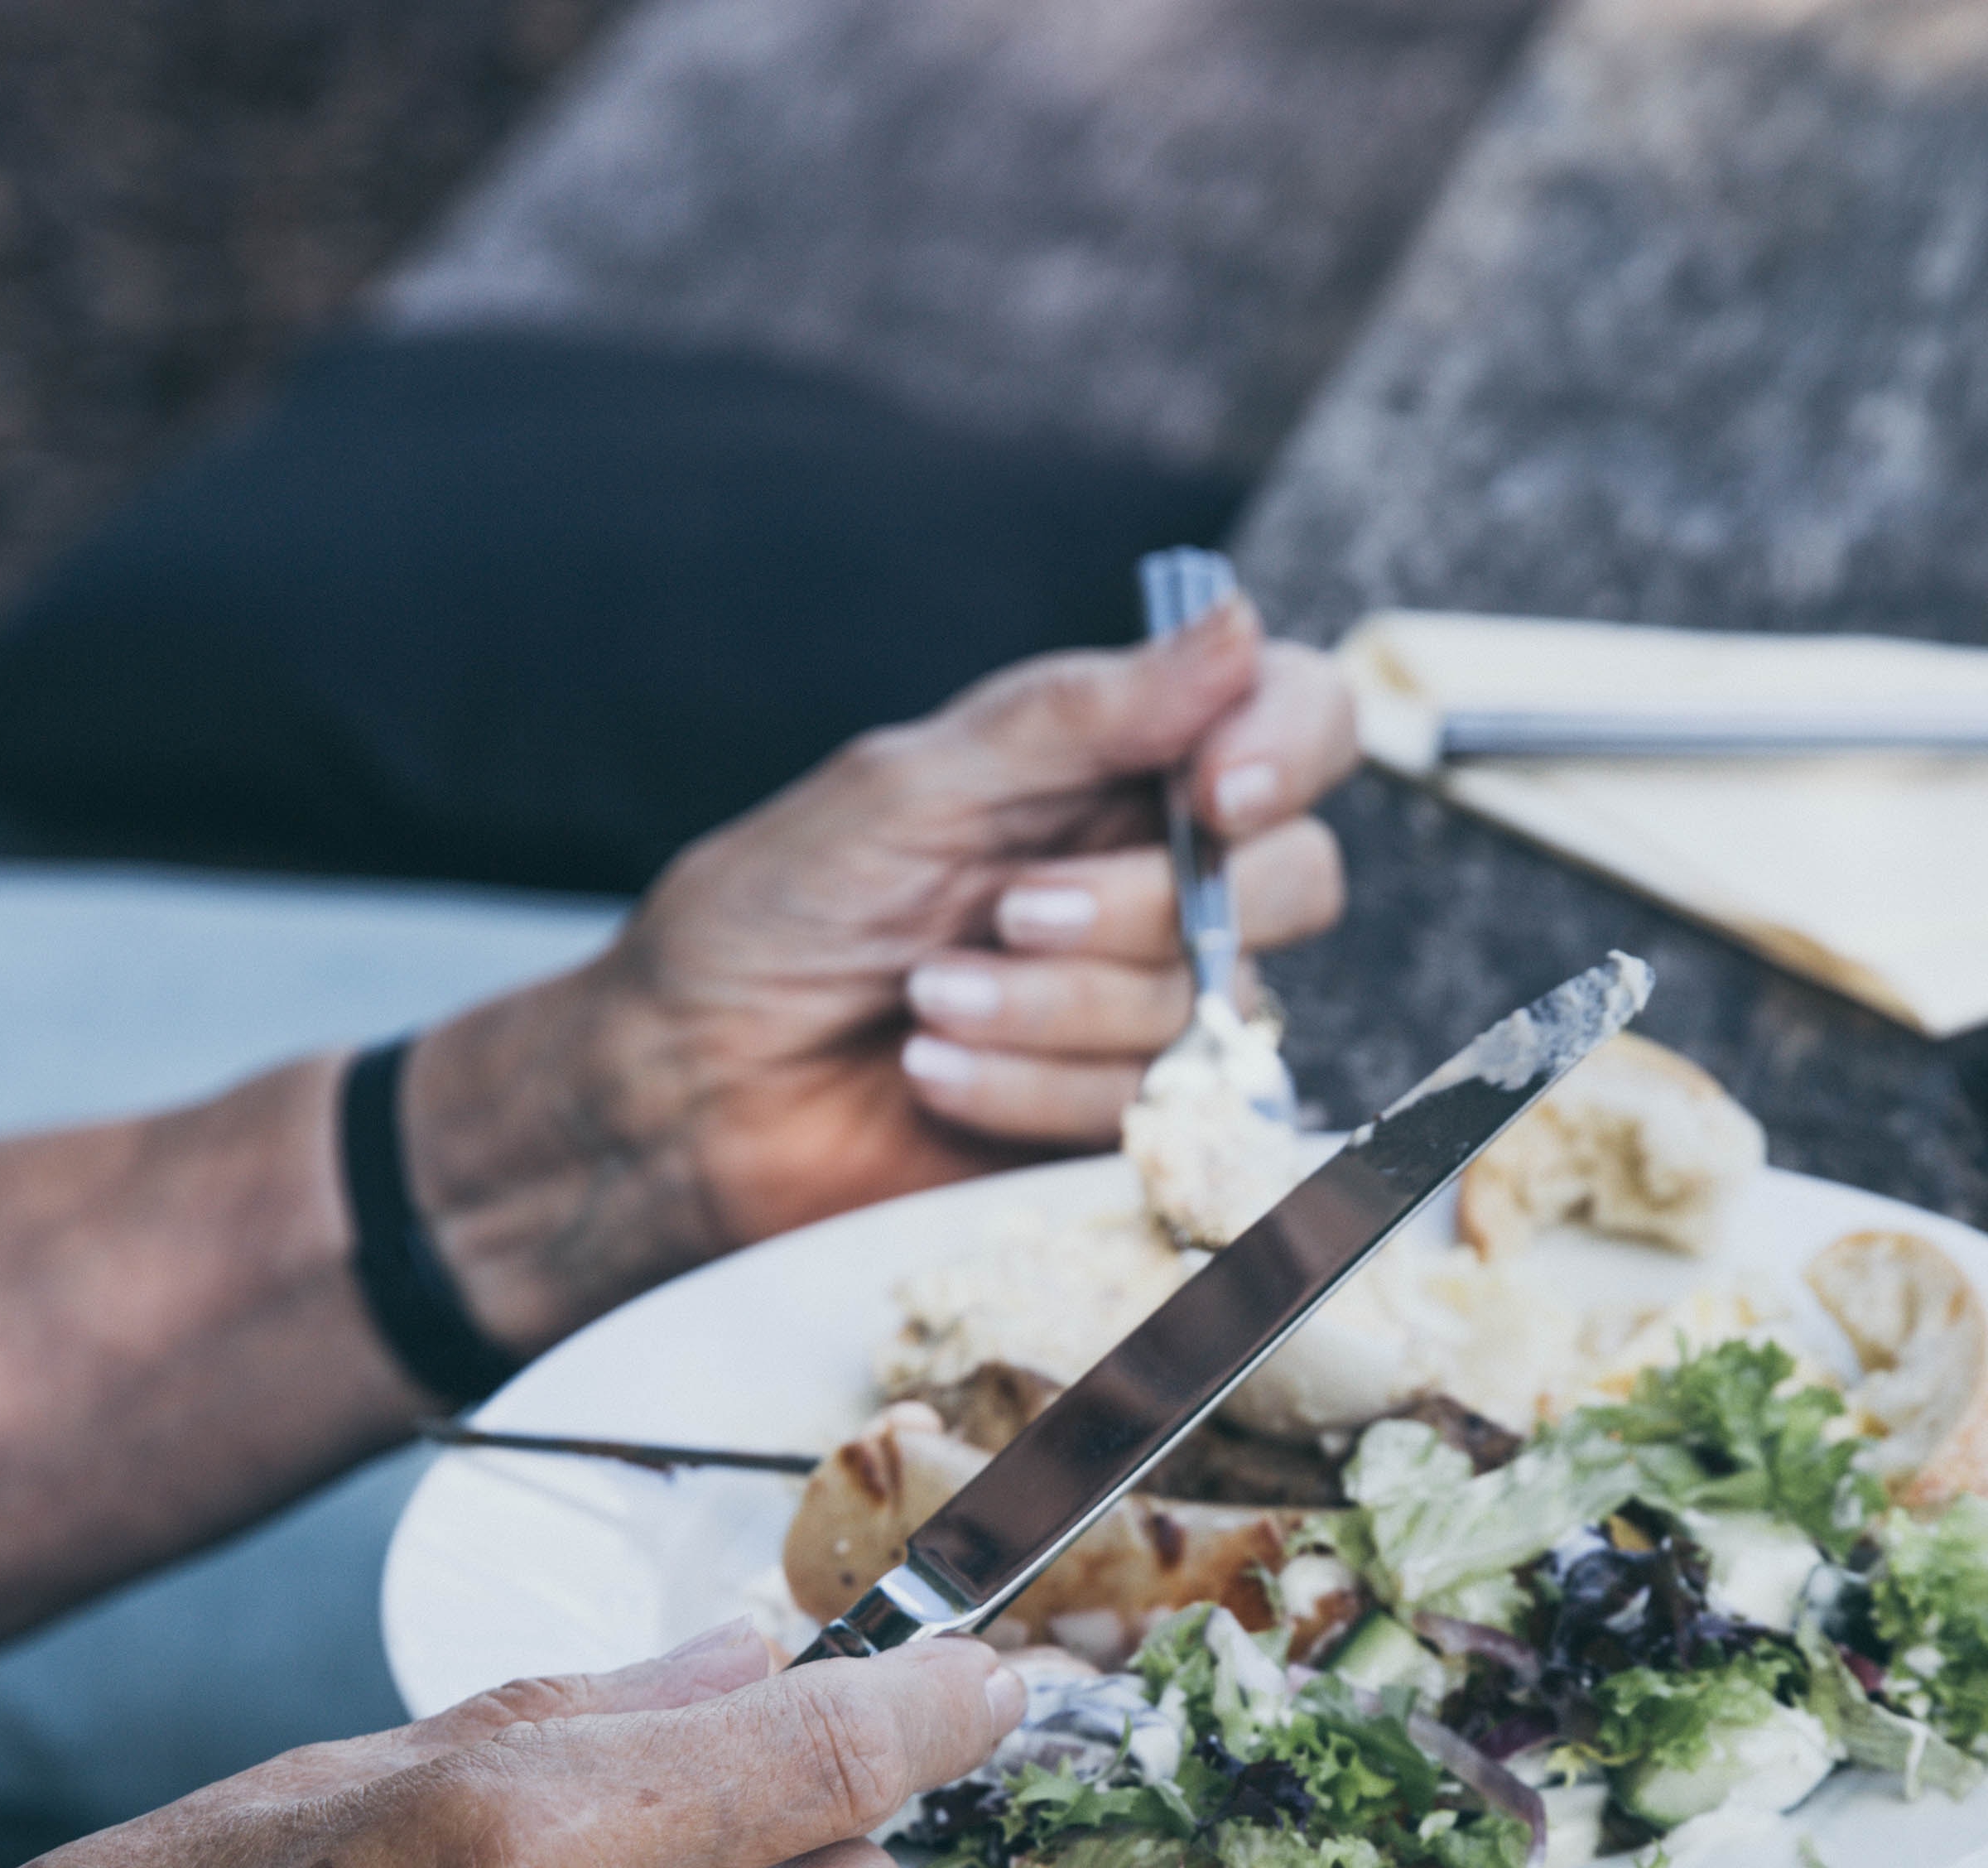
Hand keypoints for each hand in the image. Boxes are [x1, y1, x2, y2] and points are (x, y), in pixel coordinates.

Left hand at [401, 594, 1359, 1351]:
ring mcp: (1148, 1007)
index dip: (1288, 749)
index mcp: (1120, 768)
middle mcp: (1160, 880)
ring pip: (1212, 1005)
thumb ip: (1079, 715)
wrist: (689, 1087)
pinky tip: (930, 1072)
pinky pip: (1151, 1108)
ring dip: (1052, 1005)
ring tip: (923, 1001)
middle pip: (1291, 881)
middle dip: (1142, 905)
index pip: (1298, 722)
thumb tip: (1238, 623)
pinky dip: (1028, 1087)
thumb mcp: (911, 785)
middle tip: (1005, 910)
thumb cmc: (777, 915)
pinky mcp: (1121, 1124)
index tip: (1215, 791)